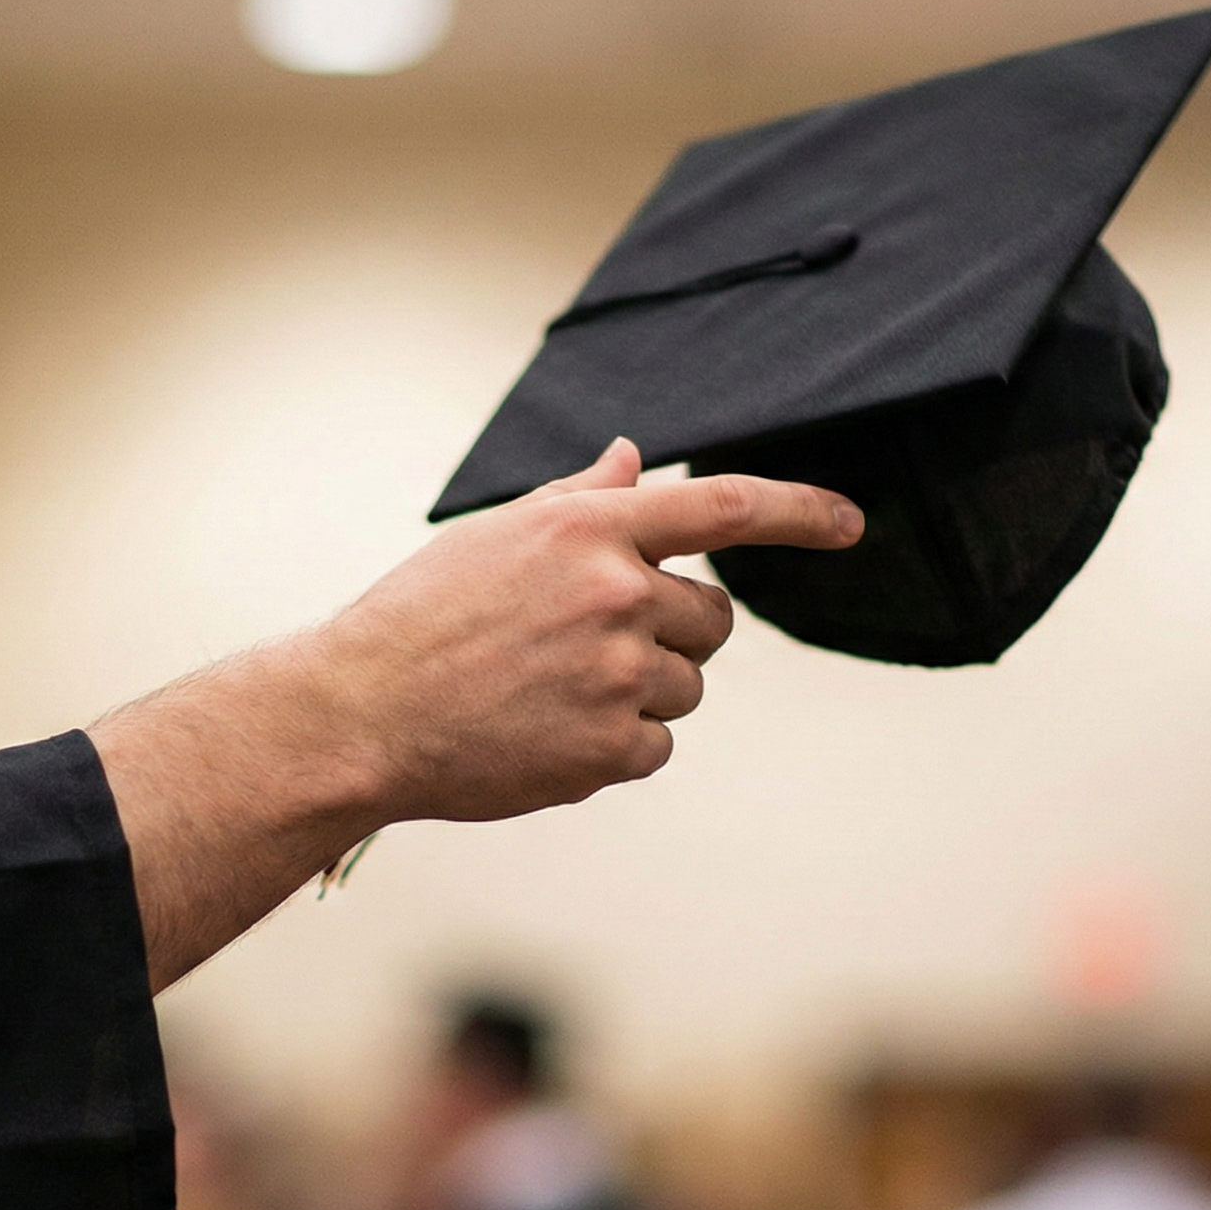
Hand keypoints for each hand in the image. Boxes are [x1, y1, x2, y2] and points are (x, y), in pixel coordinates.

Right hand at [92, 438, 860, 988]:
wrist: (362, 716)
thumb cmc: (420, 621)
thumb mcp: (495, 537)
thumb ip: (579, 501)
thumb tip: (633, 461)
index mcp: (588, 530)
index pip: (724, 508)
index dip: (800, 512)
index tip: (848, 523)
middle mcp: (615, 594)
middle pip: (713, 618)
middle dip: (675, 633)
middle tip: (594, 648)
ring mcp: (616, 675)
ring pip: (686, 686)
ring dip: (640, 693)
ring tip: (551, 694)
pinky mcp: (609, 748)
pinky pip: (656, 744)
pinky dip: (616, 744)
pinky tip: (546, 733)